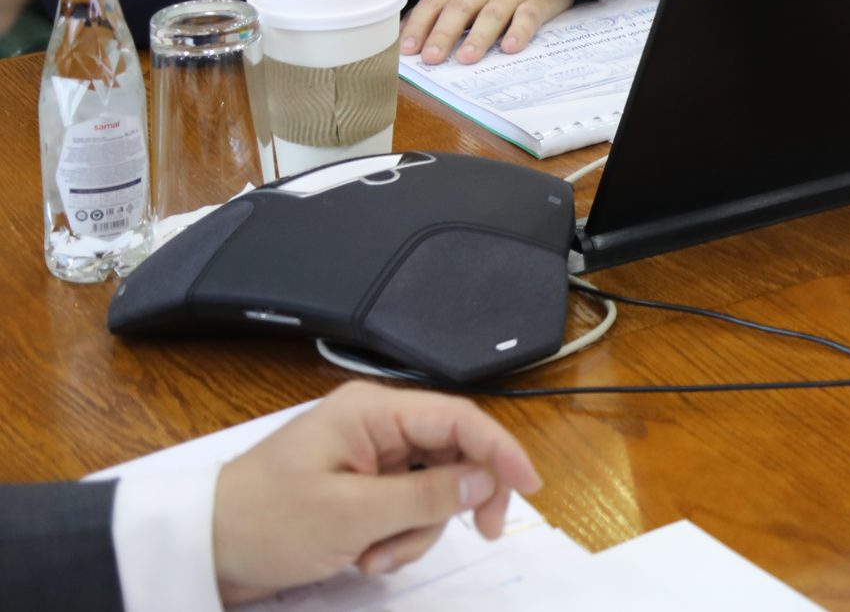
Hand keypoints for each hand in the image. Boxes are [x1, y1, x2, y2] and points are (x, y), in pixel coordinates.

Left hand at [210, 381, 540, 603]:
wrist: (200, 552)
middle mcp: (375, 426)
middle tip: (481, 535)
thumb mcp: (352, 515)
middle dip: (453, 502)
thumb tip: (487, 480)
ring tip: (376, 557)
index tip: (529, 487)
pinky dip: (396, 537)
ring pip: (431, 489)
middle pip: (452, 456)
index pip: (459, 420)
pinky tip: (365, 557)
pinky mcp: (358, 491)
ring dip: (416, 530)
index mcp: (372, 412)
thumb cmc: (266, 522)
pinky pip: (404, 508)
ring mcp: (366, 459)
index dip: (501, 450)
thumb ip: (426, 495)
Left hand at [400, 0, 575, 64]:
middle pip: (459, 9)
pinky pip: (528, 16)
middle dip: (443, 34)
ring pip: (491, 14)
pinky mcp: (538, 1)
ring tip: (467, 59)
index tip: (407, 49)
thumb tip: (402, 35)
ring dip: (478, 37)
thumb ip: (442, 12)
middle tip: (431, 58)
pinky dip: (520, 31)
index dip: (419, 24)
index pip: (434, 2)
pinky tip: (511, 47)